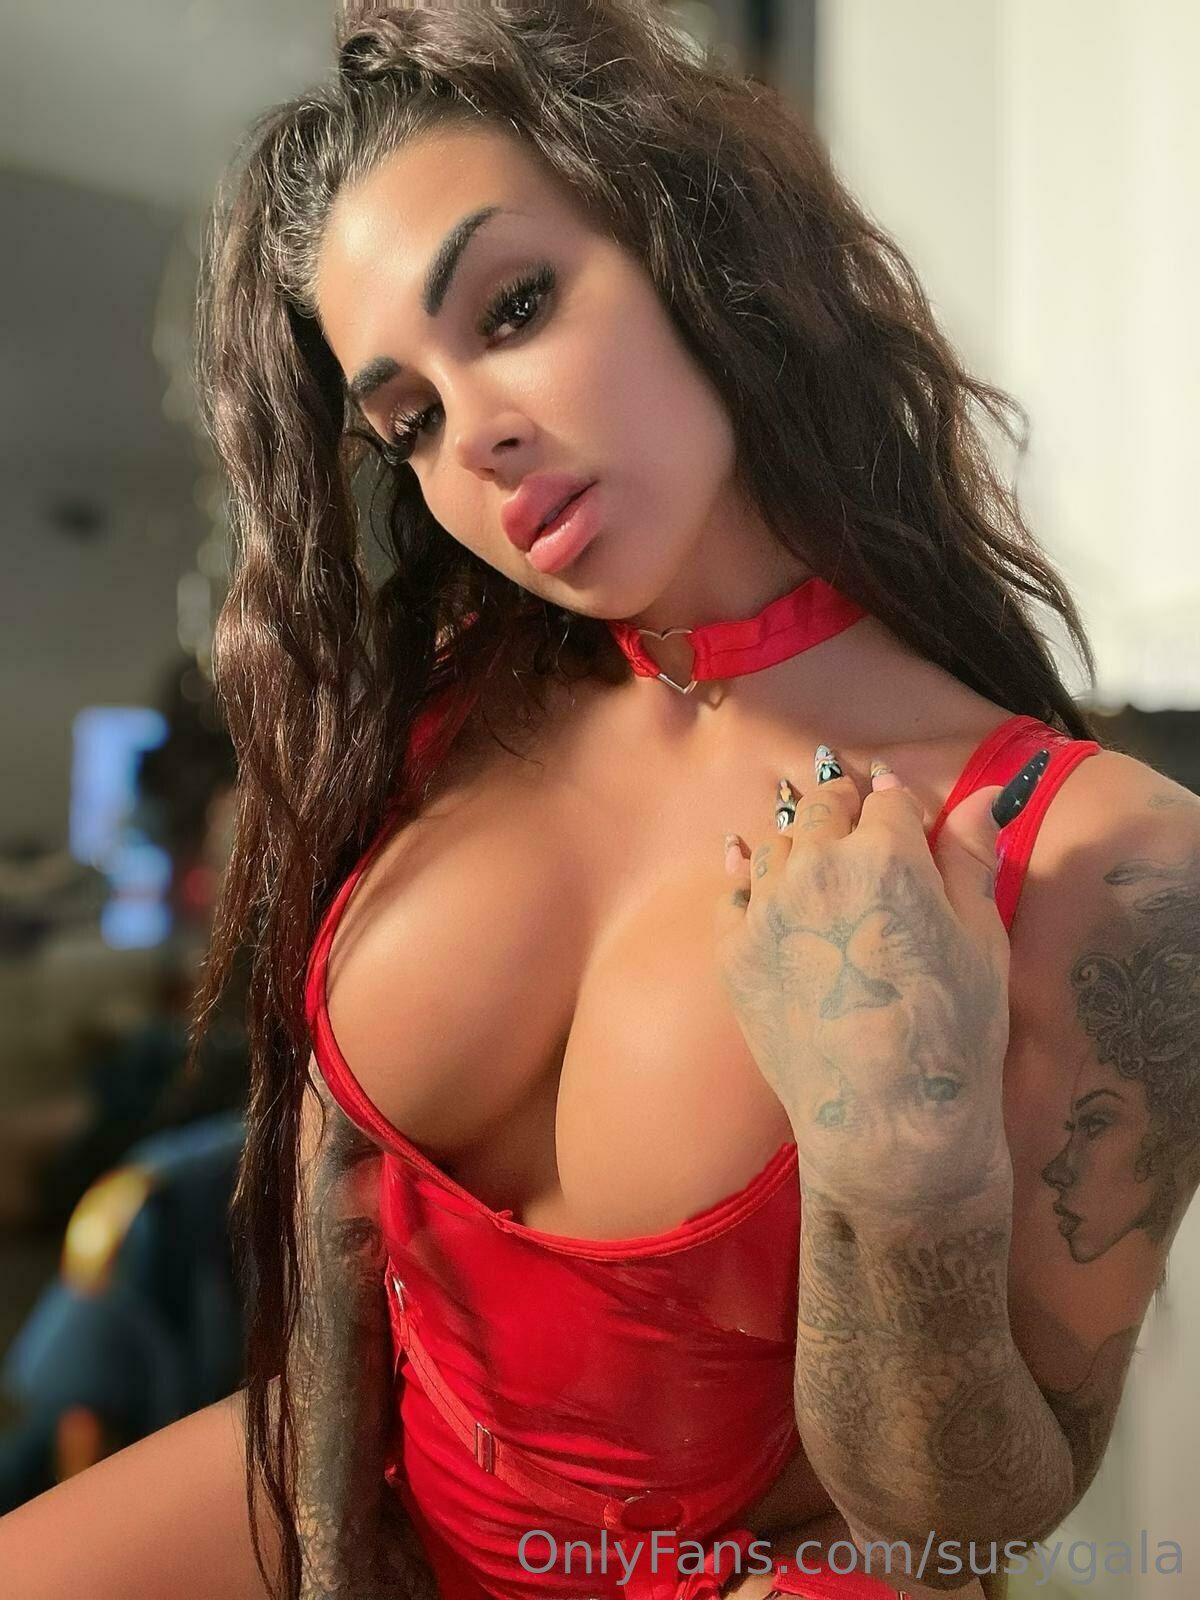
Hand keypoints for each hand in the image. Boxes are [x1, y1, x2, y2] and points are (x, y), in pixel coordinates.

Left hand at [714, 746, 1048, 1213]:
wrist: (885, 1122)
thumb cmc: (952, 1033)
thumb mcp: (982, 940)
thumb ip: (970, 858)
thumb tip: (981, 796)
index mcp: (886, 856)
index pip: (891, 801)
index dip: (905, 810)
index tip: (910, 822)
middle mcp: (816, 868)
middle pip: (823, 807)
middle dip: (846, 809)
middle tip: (861, 825)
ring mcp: (767, 910)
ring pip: (777, 844)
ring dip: (800, 842)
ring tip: (820, 862)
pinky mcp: (734, 951)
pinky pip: (733, 892)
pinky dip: (748, 876)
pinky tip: (755, 872)